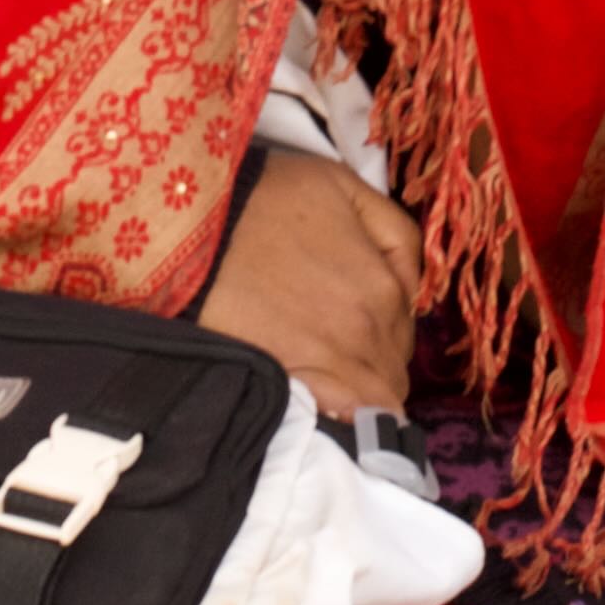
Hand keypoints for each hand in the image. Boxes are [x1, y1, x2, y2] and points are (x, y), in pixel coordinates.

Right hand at [193, 149, 425, 418]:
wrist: (191, 225)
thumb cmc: (265, 196)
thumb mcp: (345, 186)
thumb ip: (395, 234)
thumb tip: (414, 287)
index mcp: (384, 287)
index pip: (409, 331)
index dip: (390, 330)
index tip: (360, 324)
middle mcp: (366, 331)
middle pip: (393, 371)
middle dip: (376, 364)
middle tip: (339, 349)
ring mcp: (331, 362)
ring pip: (374, 402)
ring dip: (361, 395)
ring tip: (328, 380)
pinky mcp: (292, 383)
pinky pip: (340, 419)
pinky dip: (341, 417)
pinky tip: (325, 409)